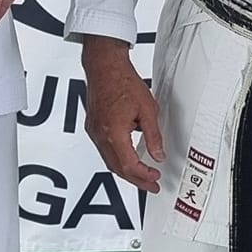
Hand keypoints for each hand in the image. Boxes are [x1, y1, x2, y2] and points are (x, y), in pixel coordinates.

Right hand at [81, 35, 164, 192]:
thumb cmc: (123, 82)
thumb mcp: (148, 110)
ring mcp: (94, 132)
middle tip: (150, 184)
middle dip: (136, 180)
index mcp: (115, 133)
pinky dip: (117, 159)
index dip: (144, 176)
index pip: (129, 165)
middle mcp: (101, 136)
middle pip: (117, 168)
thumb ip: (154, 136)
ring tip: (141, 175)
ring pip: (109, 161)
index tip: (155, 177)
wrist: (105, 66)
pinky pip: (104, 150)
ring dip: (126, 171)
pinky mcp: (93, 127)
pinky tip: (127, 158)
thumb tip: (158, 155)